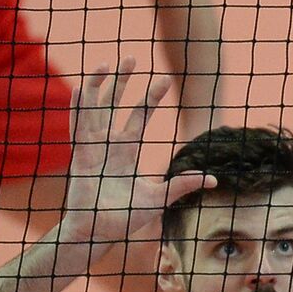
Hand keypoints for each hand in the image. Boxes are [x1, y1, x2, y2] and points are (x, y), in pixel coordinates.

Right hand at [63, 60, 214, 244]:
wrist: (98, 233)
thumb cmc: (124, 219)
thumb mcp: (159, 198)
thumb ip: (182, 185)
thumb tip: (213, 179)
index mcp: (127, 152)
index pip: (140, 117)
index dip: (151, 98)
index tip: (163, 79)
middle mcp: (109, 145)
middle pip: (116, 105)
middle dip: (123, 82)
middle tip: (131, 57)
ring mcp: (93, 148)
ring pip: (96, 109)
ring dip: (99, 86)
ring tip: (106, 63)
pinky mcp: (81, 156)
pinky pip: (78, 128)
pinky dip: (78, 109)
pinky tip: (80, 89)